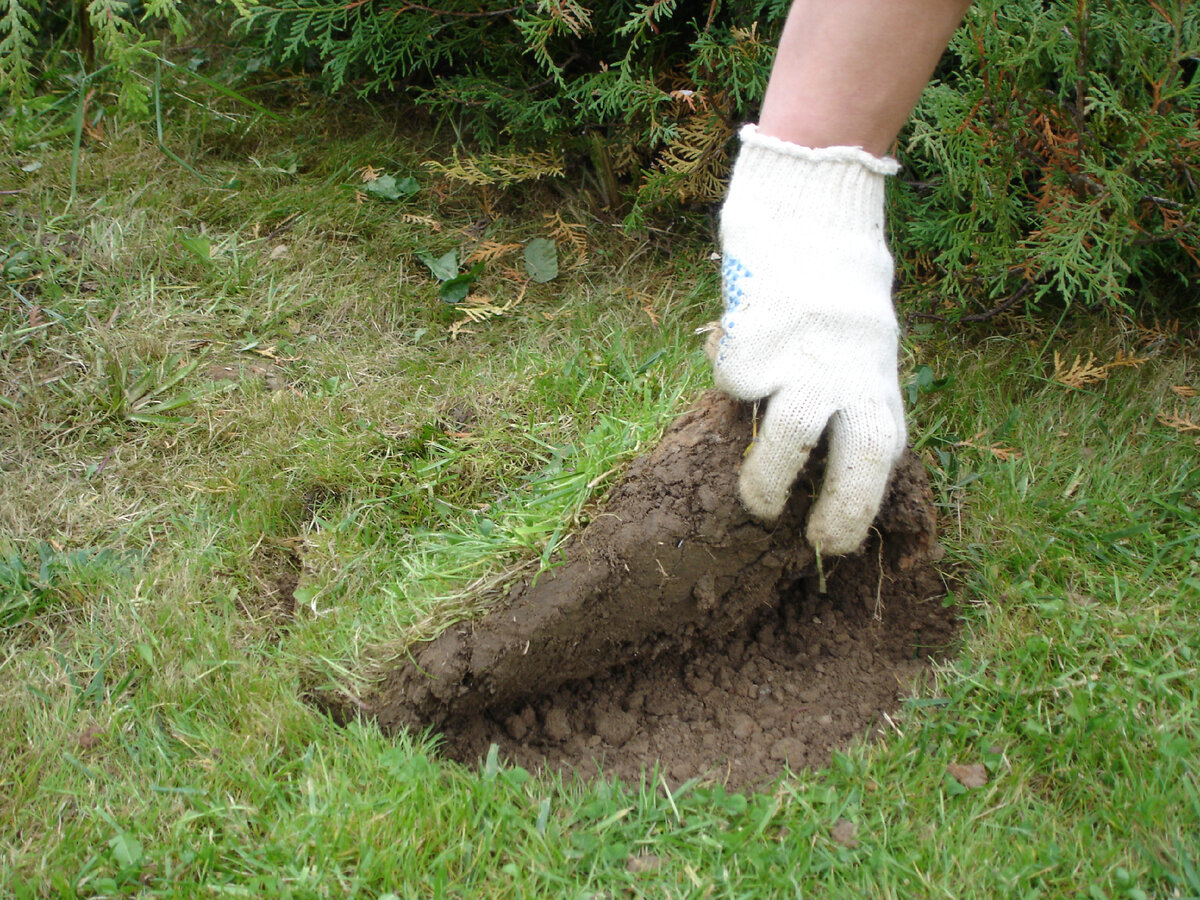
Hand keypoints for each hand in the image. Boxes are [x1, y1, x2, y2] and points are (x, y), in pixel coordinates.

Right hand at [712, 125, 906, 554]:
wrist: (807, 218)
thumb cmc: (833, 295)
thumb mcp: (861, 351)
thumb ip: (845, 399)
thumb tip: (813, 463)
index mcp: (877, 378)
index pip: (881, 455)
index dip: (859, 506)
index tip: (831, 543)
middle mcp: (849, 371)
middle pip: (853, 454)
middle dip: (836, 508)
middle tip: (806, 539)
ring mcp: (805, 355)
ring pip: (791, 433)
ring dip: (769, 477)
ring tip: (757, 500)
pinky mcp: (760, 336)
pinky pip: (737, 379)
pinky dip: (731, 375)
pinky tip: (740, 342)